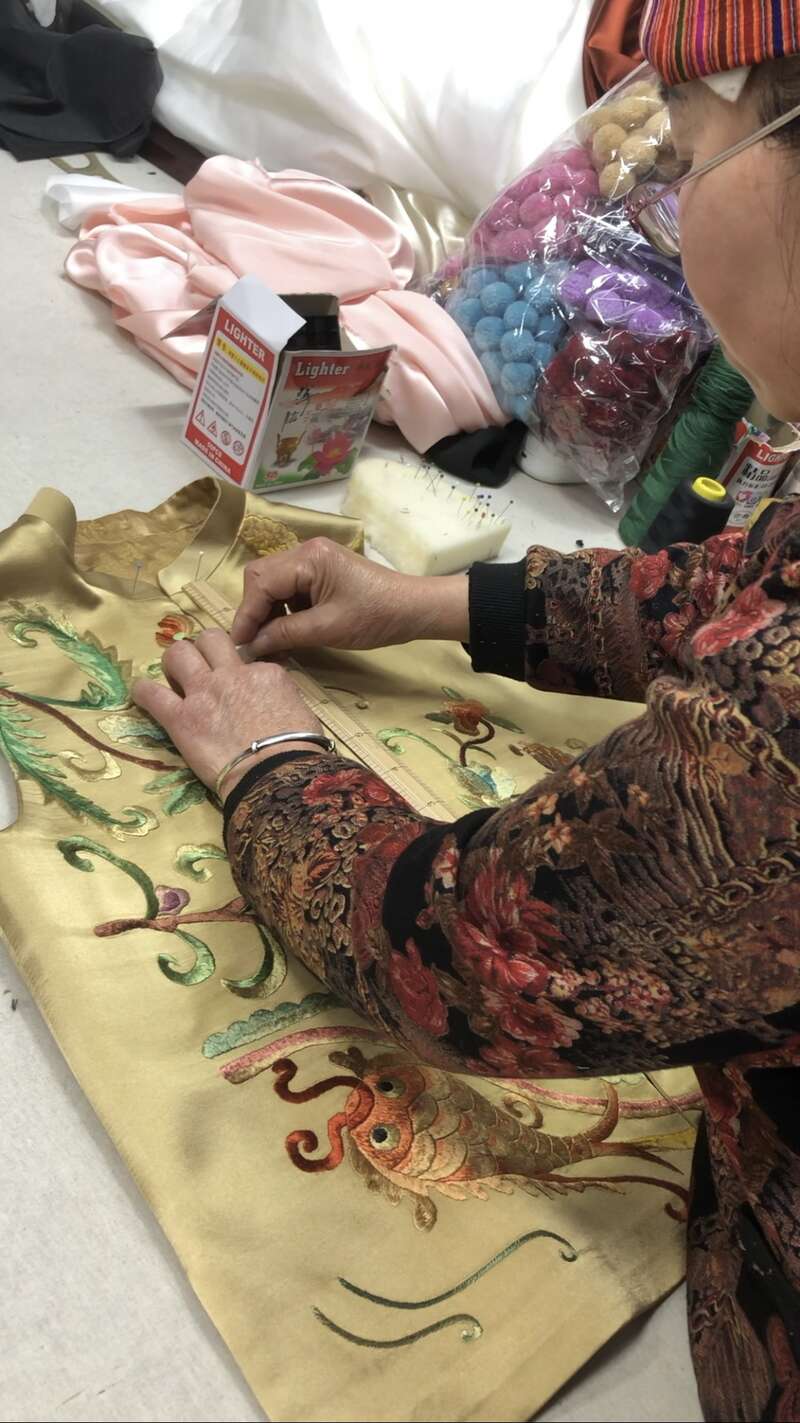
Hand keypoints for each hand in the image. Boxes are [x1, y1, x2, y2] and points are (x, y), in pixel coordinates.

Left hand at [131, 630, 323, 795]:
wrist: (277, 774)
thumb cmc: (298, 751)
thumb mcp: (301, 713)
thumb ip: (281, 700)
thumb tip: (274, 706)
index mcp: (265, 674)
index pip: (248, 661)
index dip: (241, 673)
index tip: (239, 690)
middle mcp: (232, 675)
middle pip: (210, 639)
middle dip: (203, 649)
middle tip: (201, 669)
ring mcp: (203, 693)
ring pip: (178, 652)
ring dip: (174, 662)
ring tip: (174, 678)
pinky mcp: (180, 718)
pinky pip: (151, 693)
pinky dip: (143, 692)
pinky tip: (142, 695)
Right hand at [231, 536, 469, 657]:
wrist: (413, 609)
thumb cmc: (376, 617)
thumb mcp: (327, 629)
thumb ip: (285, 634)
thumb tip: (252, 646)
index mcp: (309, 559)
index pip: (261, 582)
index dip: (246, 615)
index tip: (240, 645)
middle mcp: (306, 551)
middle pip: (261, 577)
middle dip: (254, 611)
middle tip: (255, 643)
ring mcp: (313, 560)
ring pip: (273, 584)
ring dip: (268, 613)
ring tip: (272, 644)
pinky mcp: (321, 572)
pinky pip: (290, 588)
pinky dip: (283, 611)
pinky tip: (286, 633)